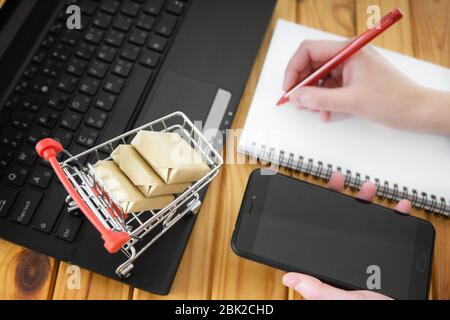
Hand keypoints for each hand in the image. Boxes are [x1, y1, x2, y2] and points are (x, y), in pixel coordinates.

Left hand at [282, 172, 411, 299]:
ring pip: (363, 220)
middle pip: (339, 222)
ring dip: (365, 201)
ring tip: (367, 190)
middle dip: (338, 198)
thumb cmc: (374, 310)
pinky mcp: (389, 254)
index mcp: (332, 268)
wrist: (406, 311)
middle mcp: (348, 258)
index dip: (315, 213)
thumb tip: (290, 277)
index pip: (318, 235)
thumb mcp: (342, 300)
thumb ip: (320, 290)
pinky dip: (396, 215)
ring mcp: (368, 254)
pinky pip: (391, 230)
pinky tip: (397, 207)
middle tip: (337, 182)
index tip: (313, 195)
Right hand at [283, 40, 449, 133]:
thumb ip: (320, 99)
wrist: (415, 112)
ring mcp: (349, 69)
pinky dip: (323, 101)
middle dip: (302, 84)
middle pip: (312, 64)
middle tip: (296, 100)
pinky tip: (325, 113)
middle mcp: (347, 56)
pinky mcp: (351, 81)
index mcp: (349, 50)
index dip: (294, 69)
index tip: (289, 88)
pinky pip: (329, 88)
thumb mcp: (351, 101)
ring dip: (313, 95)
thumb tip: (296, 97)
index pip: (310, 50)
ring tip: (313, 109)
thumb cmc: (393, 100)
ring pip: (319, 78)